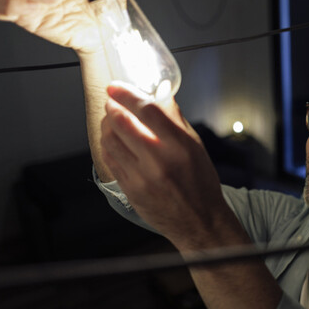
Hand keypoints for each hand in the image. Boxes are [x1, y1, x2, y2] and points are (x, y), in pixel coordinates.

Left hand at [100, 83, 230, 247]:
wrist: (199, 221)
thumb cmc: (201, 183)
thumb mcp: (196, 147)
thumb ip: (176, 119)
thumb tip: (161, 93)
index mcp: (180, 146)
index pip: (147, 110)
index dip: (127, 94)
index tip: (117, 87)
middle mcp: (159, 160)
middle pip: (123, 122)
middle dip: (112, 106)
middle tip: (111, 100)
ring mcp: (142, 176)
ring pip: (111, 141)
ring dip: (106, 125)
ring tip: (111, 120)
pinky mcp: (131, 189)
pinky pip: (110, 160)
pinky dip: (107, 145)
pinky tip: (112, 141)